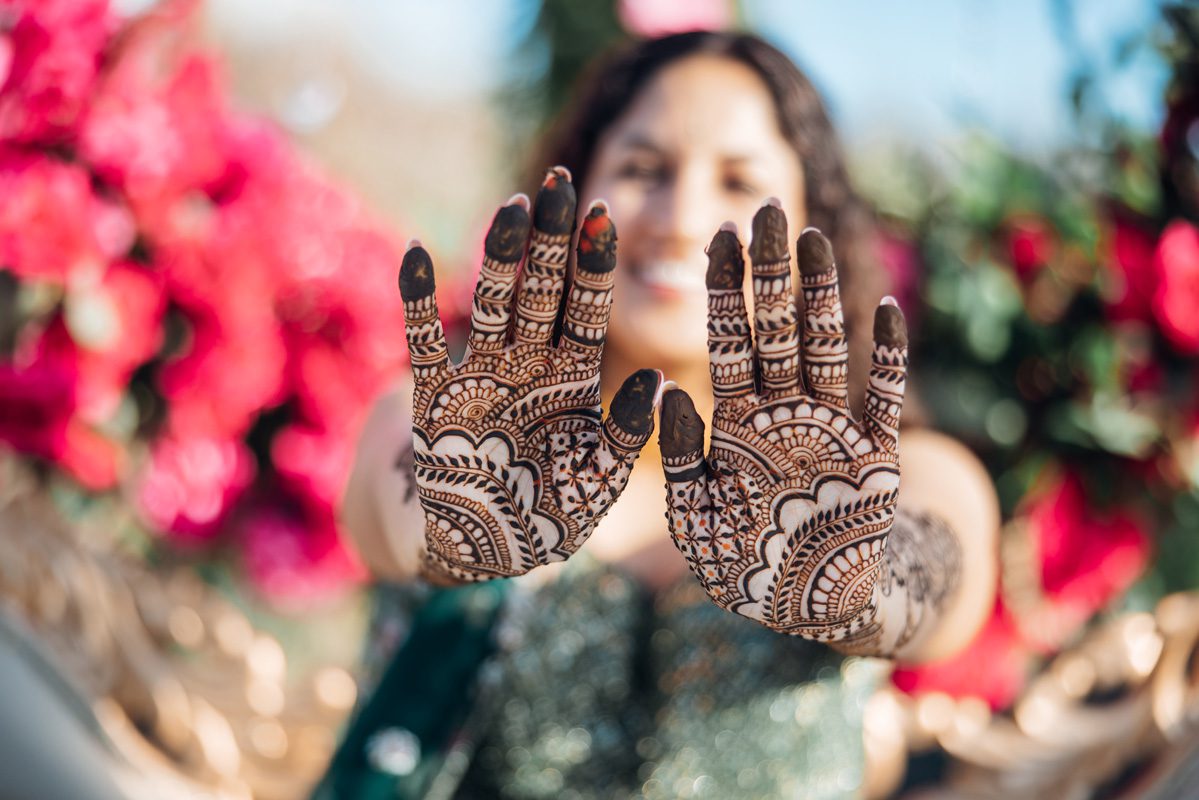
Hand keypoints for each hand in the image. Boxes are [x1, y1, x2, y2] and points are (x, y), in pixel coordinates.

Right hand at [399, 168, 661, 583]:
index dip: (594, 265)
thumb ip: (624, 436)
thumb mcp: (596, 481)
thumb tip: (658, 384)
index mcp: (572, 382)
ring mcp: (480, 377)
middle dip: (554, 240)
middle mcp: (528, 368)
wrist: (480, 548)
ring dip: (500, 257)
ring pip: (494, 304)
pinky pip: (422, 343)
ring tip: (513, 206)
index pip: (586, 312)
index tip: (605, 213)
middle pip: (543, 292)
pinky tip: (415, 253)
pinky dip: (416, 302)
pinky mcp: (433, 398)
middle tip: (562, 181)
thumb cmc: (547, 517)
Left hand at [659, 203, 907, 645]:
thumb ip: (687, 457)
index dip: (725, 292)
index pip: (729, 342)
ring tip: (815, 237)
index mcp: (738, 421)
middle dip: (770, 271)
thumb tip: (669, 396)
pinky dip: (888, 357)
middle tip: (767, 209)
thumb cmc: (744, 564)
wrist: (809, 604)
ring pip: (825, 346)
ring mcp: (831, 426)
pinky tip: (887, 308)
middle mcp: (784, 412)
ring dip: (821, 294)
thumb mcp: (698, 515)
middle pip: (776, 328)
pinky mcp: (876, 453)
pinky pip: (884, 396)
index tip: (718, 237)